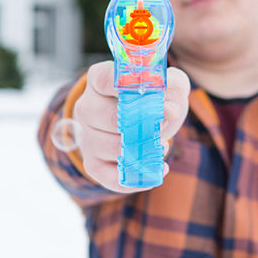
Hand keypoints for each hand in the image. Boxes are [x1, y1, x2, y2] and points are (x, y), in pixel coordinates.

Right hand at [71, 61, 190, 192]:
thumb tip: (168, 111)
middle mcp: (86, 107)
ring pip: (113, 149)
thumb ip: (171, 90)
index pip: (106, 79)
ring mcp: (86, 137)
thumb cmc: (154, 97)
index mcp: (100, 79)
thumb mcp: (168, 85)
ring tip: (161, 145)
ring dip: (142, 151)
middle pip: (111, 118)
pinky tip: (156, 171)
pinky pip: (111, 178)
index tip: (150, 93)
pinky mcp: (93, 164)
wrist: (143, 119)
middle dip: (143, 125)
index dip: (129, 87)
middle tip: (162, 125)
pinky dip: (137, 178)